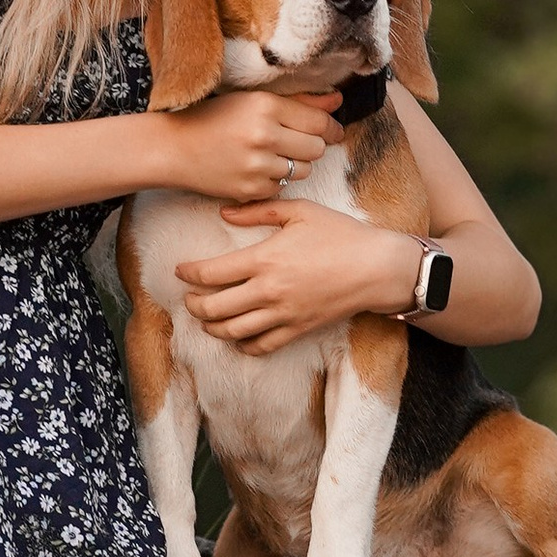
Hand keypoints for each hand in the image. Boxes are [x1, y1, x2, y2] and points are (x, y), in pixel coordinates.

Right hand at [153, 83, 339, 204]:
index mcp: (265, 106)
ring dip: (295, 164)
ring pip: (302, 171)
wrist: (174, 148)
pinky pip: (282, 187)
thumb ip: (299, 102)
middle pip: (316, 149)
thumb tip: (338, 102)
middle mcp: (264, 135)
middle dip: (312, 146)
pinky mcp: (251, 189)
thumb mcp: (253, 100)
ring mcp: (257, 165)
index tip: (333, 131)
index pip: (319, 122)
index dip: (331, 128)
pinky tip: (256, 168)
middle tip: (296, 142)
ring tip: (273, 155)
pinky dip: (275, 180)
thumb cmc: (214, 118)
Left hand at [177, 198, 411, 354]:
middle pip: (214, 308)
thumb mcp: (299, 211)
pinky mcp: (297, 330)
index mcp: (265, 259)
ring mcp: (283, 315)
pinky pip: (261, 346)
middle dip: (194, 305)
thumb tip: (224, 213)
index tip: (180, 270)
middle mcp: (269, 291)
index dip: (189, 273)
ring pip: (232, 332)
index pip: (211, 273)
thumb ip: (258, 210)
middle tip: (189, 298)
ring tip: (206, 319)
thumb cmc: (340, 234)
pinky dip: (242, 345)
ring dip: (212, 328)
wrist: (376, 267)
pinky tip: (237, 337)